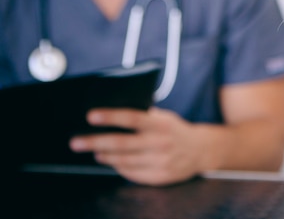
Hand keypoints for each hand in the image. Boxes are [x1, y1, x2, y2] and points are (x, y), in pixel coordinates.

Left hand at [70, 107, 205, 185]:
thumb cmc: (176, 130)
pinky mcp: (159, 177)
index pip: (132, 118)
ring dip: (104, 155)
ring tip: (94, 150)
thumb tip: (114, 112)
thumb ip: (144, 115)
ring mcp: (160, 162)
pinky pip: (131, 173)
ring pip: (123, 161)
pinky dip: (119, 166)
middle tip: (76, 142)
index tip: (91, 116)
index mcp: (161, 124)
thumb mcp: (164, 117)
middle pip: (122, 143)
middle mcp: (160, 143)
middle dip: (95, 142)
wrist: (201, 151)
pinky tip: (112, 160)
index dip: (111, 117)